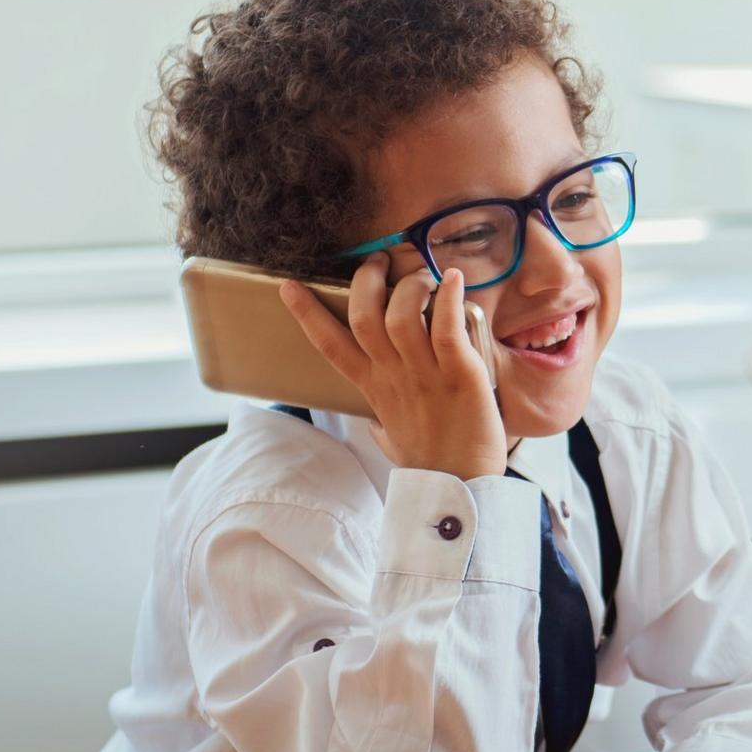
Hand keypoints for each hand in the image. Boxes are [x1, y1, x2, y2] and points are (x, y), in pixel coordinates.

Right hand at [281, 255, 506, 480]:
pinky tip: (453, 279)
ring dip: (411, 287)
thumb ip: (381, 426)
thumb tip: (374, 426)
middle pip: (363, 317)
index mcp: (374, 389)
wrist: (460, 489)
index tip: (289, 286)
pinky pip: (447, 330)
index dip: (308, 313)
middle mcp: (394, 377)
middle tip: (380, 261)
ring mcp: (426, 375)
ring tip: (424, 277)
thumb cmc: (433, 462)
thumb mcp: (394, 441)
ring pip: (401, 316)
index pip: (331, 345)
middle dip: (365, 281)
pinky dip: (450, 299)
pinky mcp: (462, 376)